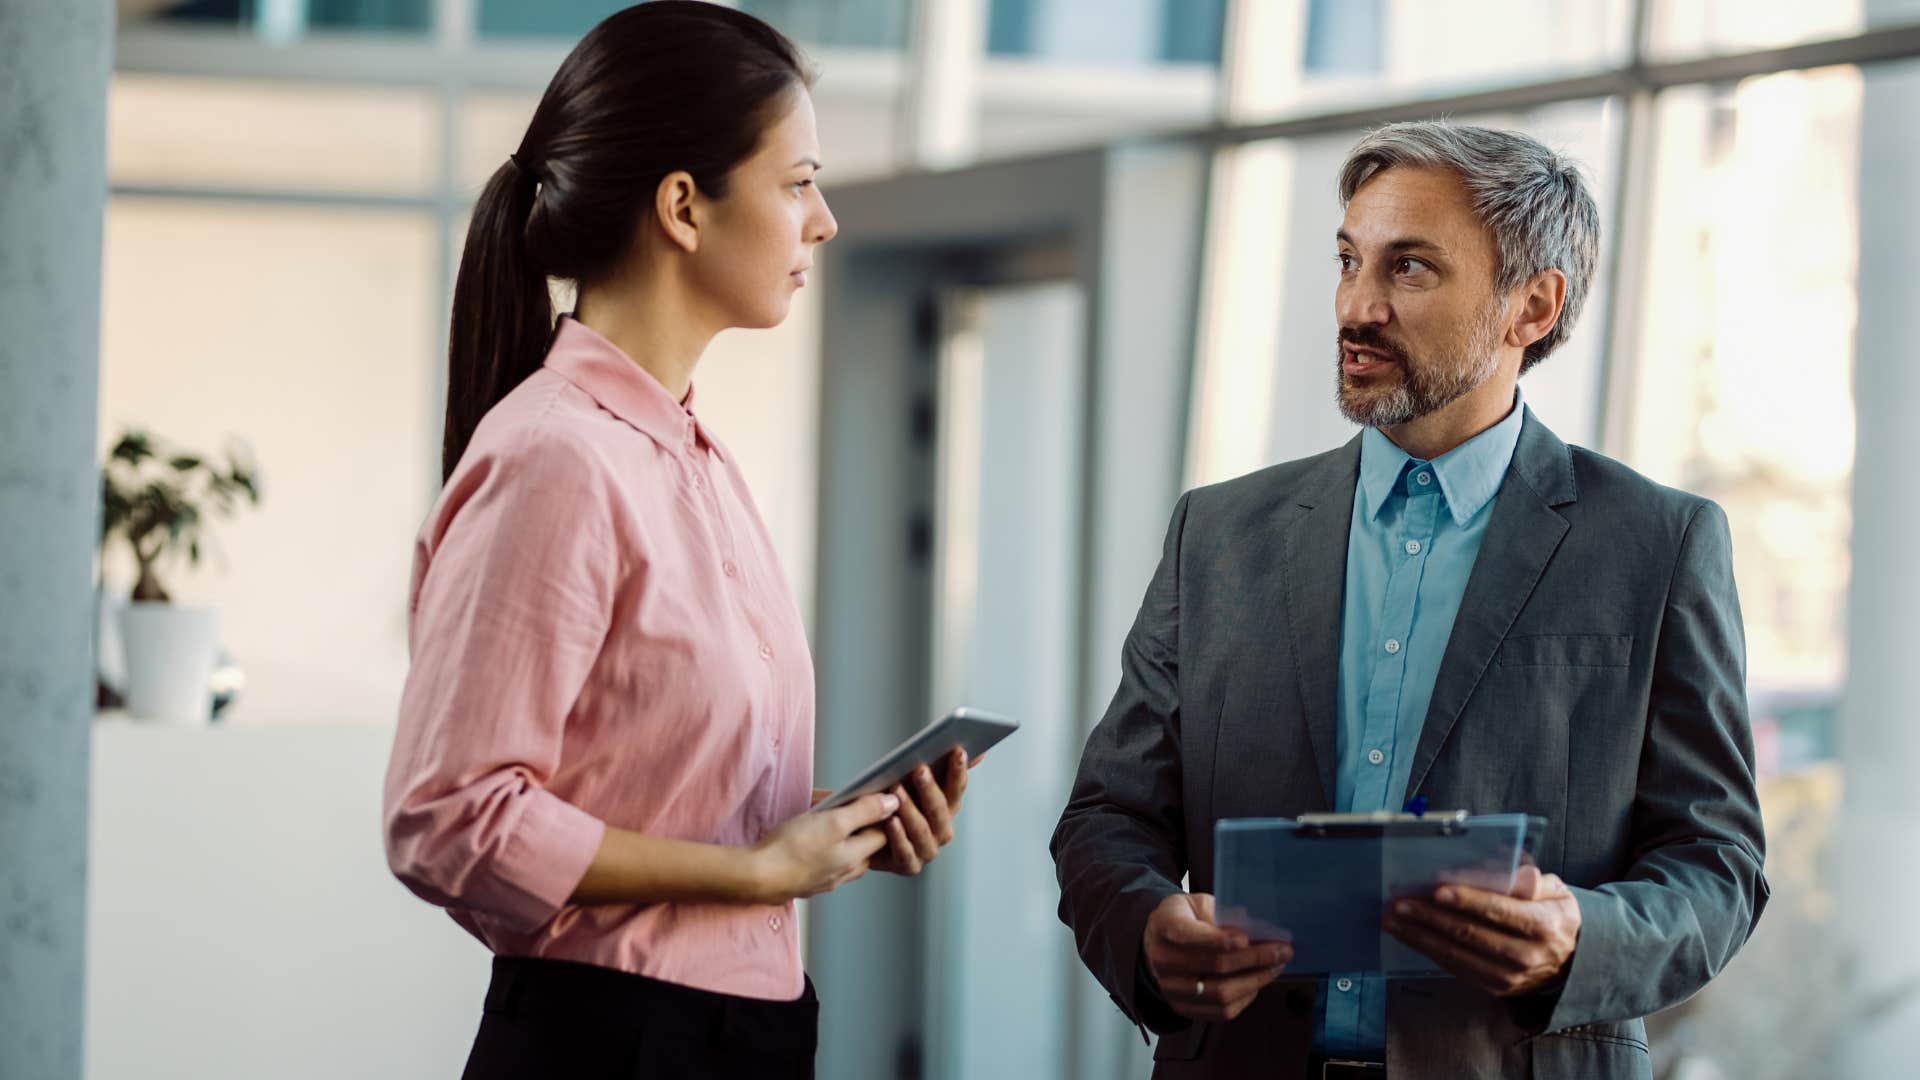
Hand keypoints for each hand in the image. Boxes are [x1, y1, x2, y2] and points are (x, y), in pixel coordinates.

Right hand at [751, 792, 897, 902]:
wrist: (756, 877)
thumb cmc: (793, 849)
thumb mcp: (833, 822)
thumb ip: (865, 812)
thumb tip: (893, 803)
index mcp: (856, 858)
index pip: (883, 834)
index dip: (880, 814)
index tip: (870, 798)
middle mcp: (844, 873)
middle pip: (863, 844)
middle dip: (857, 822)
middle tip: (842, 805)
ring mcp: (824, 879)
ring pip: (842, 852)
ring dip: (837, 834)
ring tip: (822, 817)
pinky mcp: (805, 880)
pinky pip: (822, 860)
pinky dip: (820, 846)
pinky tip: (806, 836)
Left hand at [870, 748, 973, 876]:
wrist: (866, 838)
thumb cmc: (893, 805)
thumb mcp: (914, 783)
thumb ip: (944, 767)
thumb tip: (979, 752)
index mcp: (947, 809)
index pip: (957, 789)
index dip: (959, 771)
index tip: (957, 751)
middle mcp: (942, 831)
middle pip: (941, 810)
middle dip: (931, 789)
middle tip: (920, 769)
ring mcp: (927, 850)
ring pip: (922, 830)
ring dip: (911, 810)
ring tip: (897, 791)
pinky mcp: (909, 866)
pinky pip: (905, 852)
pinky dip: (898, 836)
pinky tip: (891, 821)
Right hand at [1141, 893, 1293, 1021]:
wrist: (1157, 943)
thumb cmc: (1185, 918)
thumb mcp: (1197, 903)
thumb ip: (1220, 913)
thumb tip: (1253, 930)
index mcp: (1164, 925)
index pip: (1187, 933)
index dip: (1216, 938)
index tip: (1245, 939)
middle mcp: (1162, 959)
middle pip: (1213, 965)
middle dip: (1254, 958)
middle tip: (1282, 950)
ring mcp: (1170, 988)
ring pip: (1220, 993)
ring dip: (1255, 981)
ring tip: (1276, 967)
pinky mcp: (1182, 1008)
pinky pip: (1221, 1011)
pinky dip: (1246, 997)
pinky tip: (1258, 982)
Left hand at [1382, 864, 1580, 996]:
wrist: (1572, 960)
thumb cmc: (1554, 914)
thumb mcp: (1556, 890)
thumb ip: (1531, 878)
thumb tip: (1508, 868)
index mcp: (1544, 924)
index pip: (1500, 910)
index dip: (1467, 900)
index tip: (1436, 890)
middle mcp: (1527, 955)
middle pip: (1470, 933)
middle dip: (1429, 917)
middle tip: (1399, 902)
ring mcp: (1510, 976)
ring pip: (1457, 954)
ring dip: (1419, 936)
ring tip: (1393, 919)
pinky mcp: (1495, 988)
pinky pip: (1456, 968)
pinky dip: (1429, 950)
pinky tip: (1410, 935)